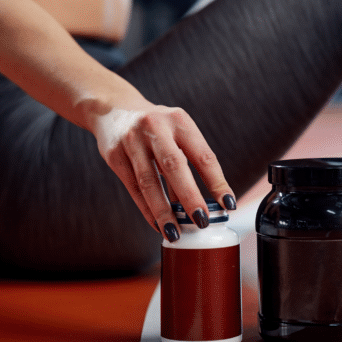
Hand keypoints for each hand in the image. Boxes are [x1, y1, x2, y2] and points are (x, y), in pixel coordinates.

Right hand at [92, 100, 235, 240]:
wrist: (113, 108)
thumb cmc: (154, 127)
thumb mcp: (175, 133)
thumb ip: (187, 163)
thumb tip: (202, 204)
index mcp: (179, 120)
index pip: (203, 155)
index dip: (217, 182)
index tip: (228, 204)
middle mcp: (155, 127)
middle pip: (174, 166)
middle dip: (190, 197)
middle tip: (201, 221)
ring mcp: (132, 140)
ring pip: (149, 181)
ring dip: (164, 211)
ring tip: (175, 233)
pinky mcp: (114, 155)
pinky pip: (133, 187)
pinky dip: (146, 209)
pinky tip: (157, 223)